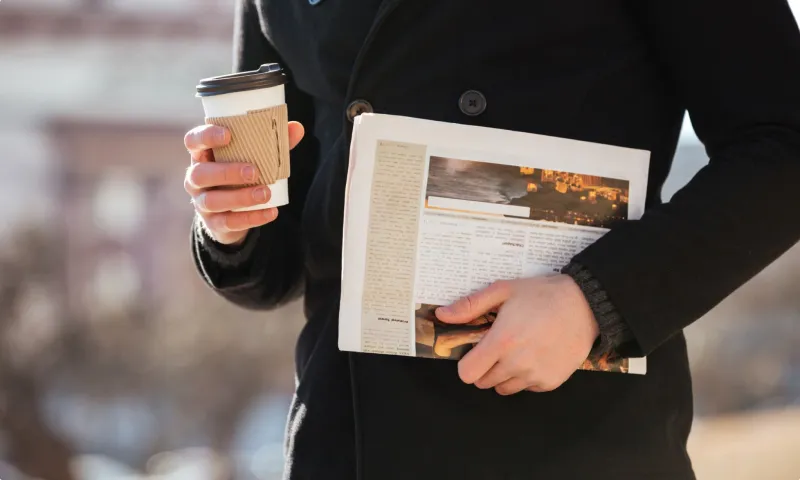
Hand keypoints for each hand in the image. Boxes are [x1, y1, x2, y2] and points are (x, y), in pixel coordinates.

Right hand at [183, 121, 304, 244]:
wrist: (231, 214)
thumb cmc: (240, 176)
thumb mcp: (252, 158)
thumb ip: (272, 143)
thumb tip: (297, 128)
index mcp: (203, 155)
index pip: (193, 141)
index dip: (206, 136)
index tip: (228, 135)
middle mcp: (196, 178)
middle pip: (200, 173)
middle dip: (227, 172)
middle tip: (254, 171)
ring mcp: (202, 202)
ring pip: (212, 200)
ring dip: (240, 197)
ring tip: (265, 193)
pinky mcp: (214, 222)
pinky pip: (229, 222)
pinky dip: (251, 217)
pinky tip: (271, 212)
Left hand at [435, 274, 598, 394]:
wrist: (585, 304)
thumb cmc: (542, 294)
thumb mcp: (503, 290)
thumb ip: (470, 305)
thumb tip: (441, 315)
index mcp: (501, 342)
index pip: (467, 374)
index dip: (468, 363)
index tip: (476, 351)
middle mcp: (516, 364)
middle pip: (484, 382)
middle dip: (485, 367)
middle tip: (499, 347)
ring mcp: (535, 376)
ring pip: (504, 388)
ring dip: (504, 374)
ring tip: (518, 350)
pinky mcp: (551, 382)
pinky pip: (527, 388)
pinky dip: (526, 377)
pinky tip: (535, 355)